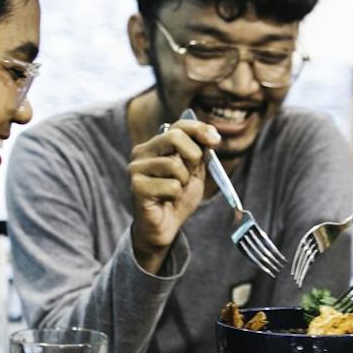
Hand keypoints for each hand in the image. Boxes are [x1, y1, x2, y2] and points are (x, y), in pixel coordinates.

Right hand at [129, 119, 218, 273]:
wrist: (165, 227)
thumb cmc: (177, 198)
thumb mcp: (194, 172)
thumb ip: (200, 153)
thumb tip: (211, 136)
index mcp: (156, 145)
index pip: (179, 126)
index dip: (199, 129)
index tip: (215, 140)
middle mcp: (142, 152)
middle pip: (175, 137)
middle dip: (193, 156)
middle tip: (191, 174)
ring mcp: (136, 168)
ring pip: (175, 165)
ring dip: (183, 182)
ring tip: (174, 191)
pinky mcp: (136, 186)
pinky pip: (171, 186)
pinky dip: (175, 196)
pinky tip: (165, 201)